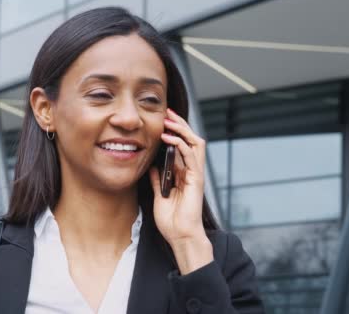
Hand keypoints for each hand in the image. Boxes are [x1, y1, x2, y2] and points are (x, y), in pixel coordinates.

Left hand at [148, 108, 212, 273]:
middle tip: (168, 112)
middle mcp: (191, 171)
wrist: (180, 236)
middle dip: (180, 124)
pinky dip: (181, 144)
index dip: (175, 131)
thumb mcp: (159, 195)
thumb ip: (157, 179)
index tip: (163, 119)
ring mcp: (195, 174)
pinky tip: (170, 138)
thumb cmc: (171, 220)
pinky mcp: (197, 180)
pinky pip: (192, 156)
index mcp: (183, 173)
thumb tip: (151, 164)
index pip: (182, 145)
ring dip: (182, 129)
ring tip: (169, 120)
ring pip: (195, 143)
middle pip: (190, 140)